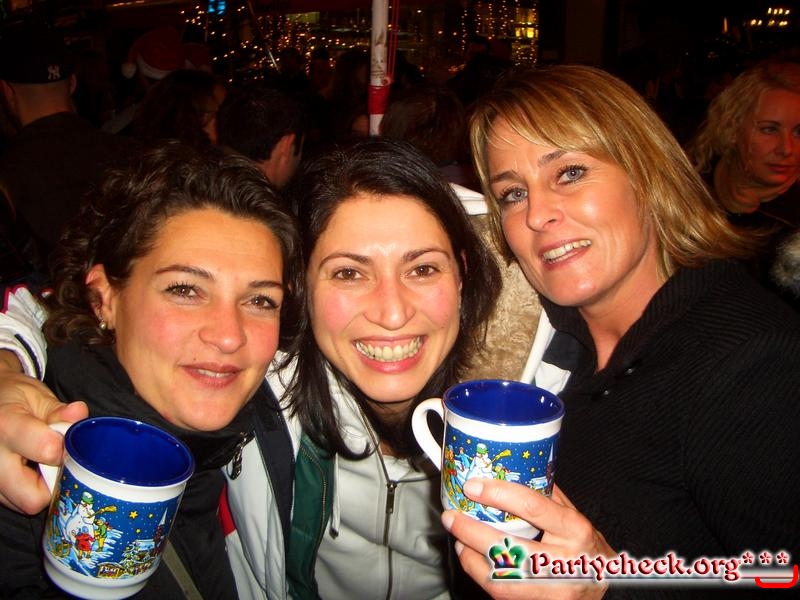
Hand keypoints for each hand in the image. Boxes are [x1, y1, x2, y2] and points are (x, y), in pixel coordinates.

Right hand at [0, 354, 87, 512]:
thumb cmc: (11, 398)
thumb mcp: (35, 396)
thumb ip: (59, 411)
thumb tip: (78, 415)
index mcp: (6, 425)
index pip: (47, 451)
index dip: (67, 451)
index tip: (71, 444)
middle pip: (31, 497)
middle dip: (54, 484)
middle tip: (59, 462)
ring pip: (22, 504)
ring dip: (40, 489)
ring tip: (40, 463)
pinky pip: (13, 501)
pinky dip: (27, 490)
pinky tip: (29, 469)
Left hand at [442, 479, 612, 599]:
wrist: (607, 585)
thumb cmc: (587, 546)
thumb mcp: (574, 515)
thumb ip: (545, 495)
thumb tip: (508, 471)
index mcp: (574, 529)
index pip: (532, 507)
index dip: (498, 494)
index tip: (473, 486)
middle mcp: (563, 561)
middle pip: (508, 548)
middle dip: (471, 531)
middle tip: (452, 516)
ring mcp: (551, 589)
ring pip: (500, 578)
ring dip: (470, 557)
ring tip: (458, 539)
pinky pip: (501, 592)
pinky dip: (480, 574)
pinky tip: (471, 558)